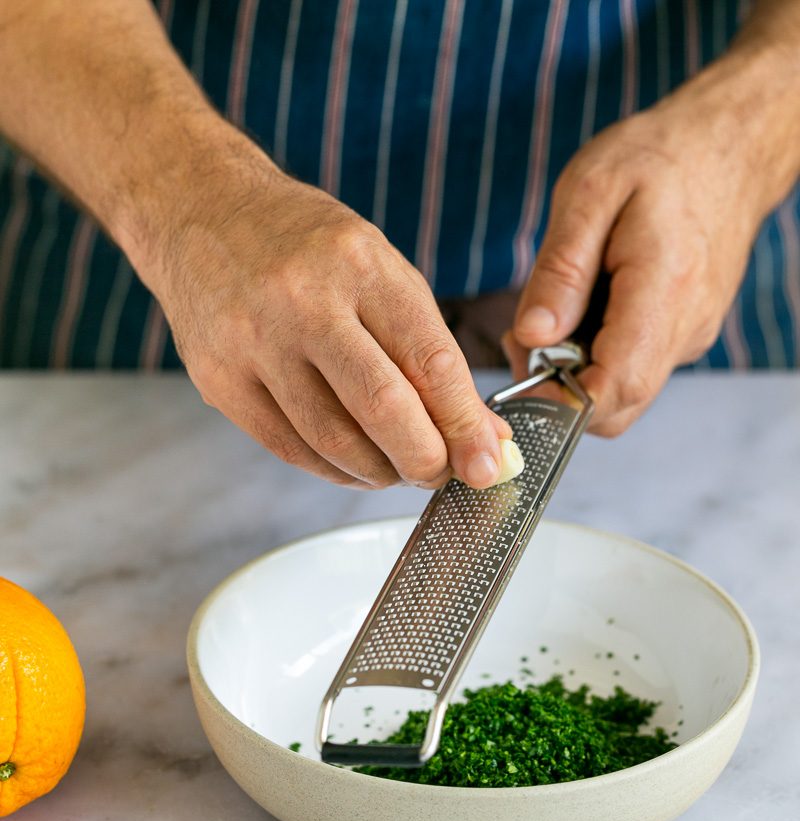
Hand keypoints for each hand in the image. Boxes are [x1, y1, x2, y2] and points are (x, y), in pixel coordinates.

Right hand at [146, 139, 508, 488]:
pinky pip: (291, 449)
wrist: (202, 213)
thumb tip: (480, 432)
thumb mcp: (380, 271)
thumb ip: (430, 351)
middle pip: (382, 408)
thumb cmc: (304, 244)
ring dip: (381, 472)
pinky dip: (335, 470)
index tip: (487, 465)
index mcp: (359, 264)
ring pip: (334, 441)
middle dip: (426, 459)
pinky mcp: (219, 380)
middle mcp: (303, 301)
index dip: (466, 425)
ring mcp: (253, 343)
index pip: (429, 361)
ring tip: (399, 467)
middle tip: (443, 474)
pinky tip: (355, 463)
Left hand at [507, 46, 799, 434]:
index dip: (564, 402)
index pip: (618, 386)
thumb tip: (531, 336)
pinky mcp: (685, 333)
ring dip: (577, 370)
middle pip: (618, 406)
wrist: (728, 144)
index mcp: (663, 290)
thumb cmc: (657, 158)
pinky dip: (599, 352)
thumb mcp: (590, 191)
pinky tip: (588, 305)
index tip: (522, 383)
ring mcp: (689, 335)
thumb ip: (560, 270)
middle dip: (560, 391)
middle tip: (526, 339)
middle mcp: (685, 326)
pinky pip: (635, 365)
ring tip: (559, 308)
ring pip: (624, 390)